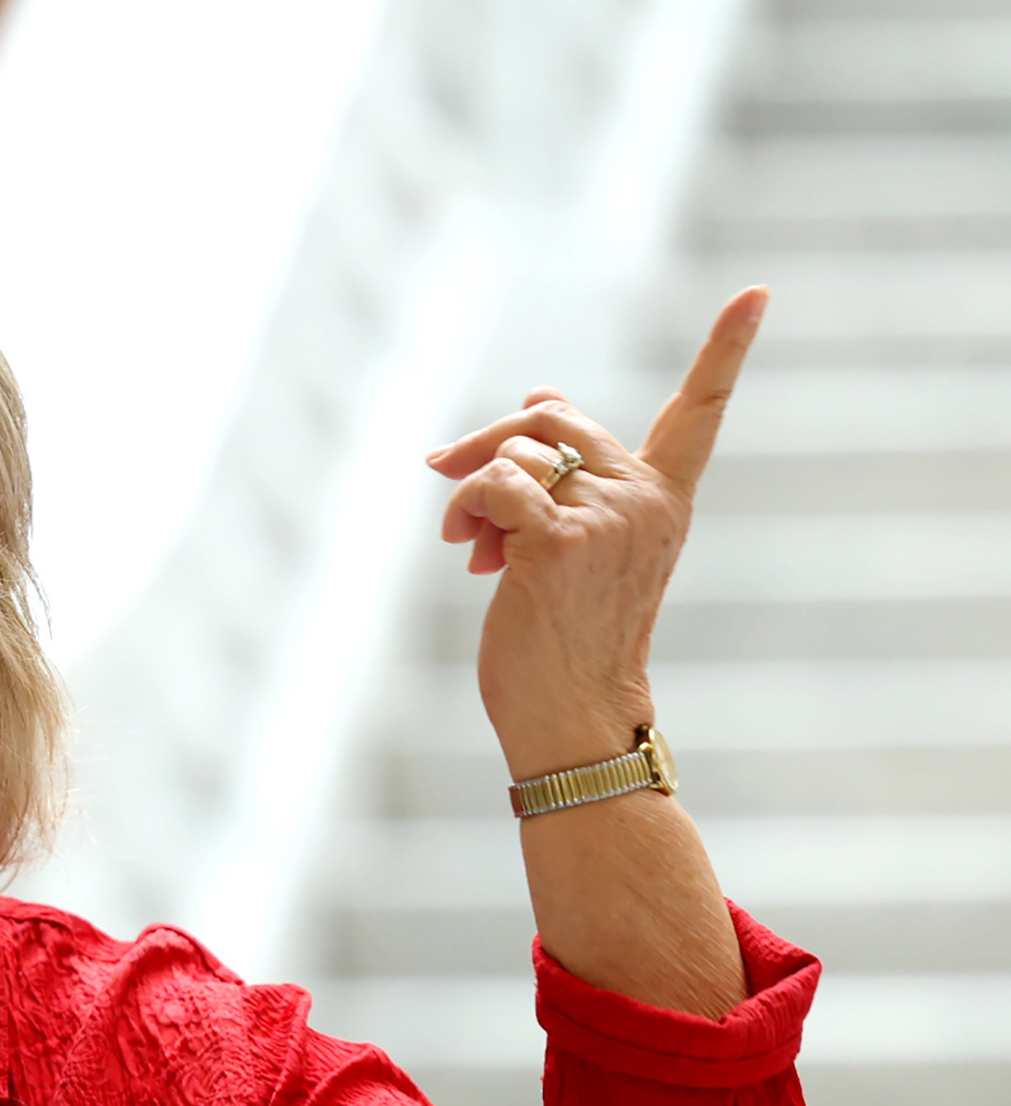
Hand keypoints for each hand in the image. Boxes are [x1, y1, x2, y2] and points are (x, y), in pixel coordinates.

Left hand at [425, 287, 767, 780]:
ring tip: (473, 547)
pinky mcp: (562, 539)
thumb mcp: (577, 542)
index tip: (756, 293)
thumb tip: (545, 391)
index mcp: (665, 498)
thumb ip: (568, 472)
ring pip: (515, 454)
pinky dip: (467, 509)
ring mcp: (609, 517)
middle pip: (554, 418)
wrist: (571, 715)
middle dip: (489, 441)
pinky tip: (471, 554)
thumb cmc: (567, 635)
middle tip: (446, 475)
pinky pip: (495, 486)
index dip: (726, 349)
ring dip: (471, 493)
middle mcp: (647, 499)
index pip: (702, 412)